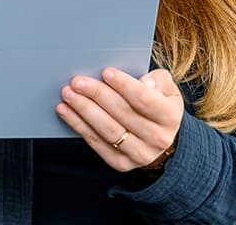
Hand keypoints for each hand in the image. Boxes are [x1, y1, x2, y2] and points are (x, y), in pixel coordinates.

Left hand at [56, 67, 182, 171]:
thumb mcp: (167, 89)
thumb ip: (159, 80)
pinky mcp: (121, 163)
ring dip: (84, 110)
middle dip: (97, 95)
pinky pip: (96, 142)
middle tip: (77, 81)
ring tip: (68, 94)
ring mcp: (139, 154)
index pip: (144, 99)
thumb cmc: (159, 105)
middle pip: (122, 113)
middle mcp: (157, 138)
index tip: (106, 71)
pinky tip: (65, 111)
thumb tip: (145, 81)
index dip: (124, 85)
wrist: (161, 140)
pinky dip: (78, 125)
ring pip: (107, 129)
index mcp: (170, 117)